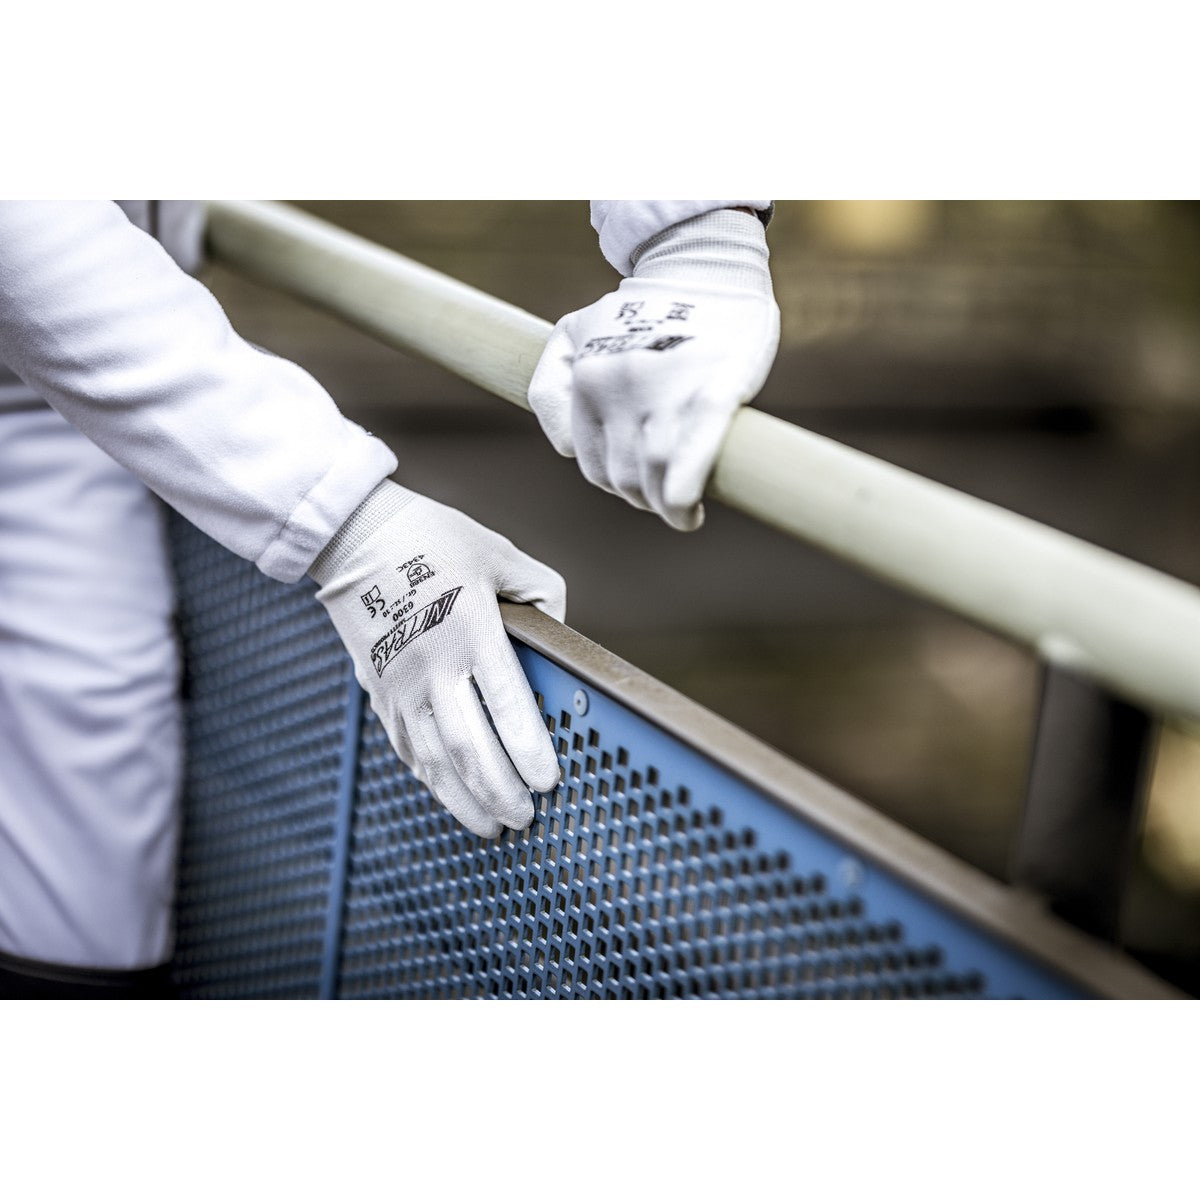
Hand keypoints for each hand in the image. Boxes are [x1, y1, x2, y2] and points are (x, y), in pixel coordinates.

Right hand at [310, 481, 564, 837]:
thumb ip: (542, 598)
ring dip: (465, 801)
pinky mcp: (378, 693)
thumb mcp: (502, 554)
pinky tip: (455, 799)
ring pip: (433, 760)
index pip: (506, 703)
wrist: (354, 536)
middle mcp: (432, 665)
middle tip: (526, 818)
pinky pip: (408, 749)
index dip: (528, 749)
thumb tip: (557, 641)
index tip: (549, 782)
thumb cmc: (434, 539)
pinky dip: (433, 781)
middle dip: (500, 792)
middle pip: (469, 748)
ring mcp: (400, 685)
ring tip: (495, 827)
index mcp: (470, 629)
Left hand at [528, 208, 778, 530]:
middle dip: (642, 497)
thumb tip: (568, 449)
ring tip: (682, 510)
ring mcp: (665, 393)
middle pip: (621, 477)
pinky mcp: (712, 395)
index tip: (636, 484)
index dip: (614, 482)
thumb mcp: (574, 330)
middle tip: (664, 497)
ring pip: (652, 478)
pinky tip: (689, 510)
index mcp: (587, 378)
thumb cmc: (646, 309)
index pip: (590, 461)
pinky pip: (690, 460)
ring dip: (667, 508)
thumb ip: (550, 384)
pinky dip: (682, 497)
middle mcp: (619, 388)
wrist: (709, 267)